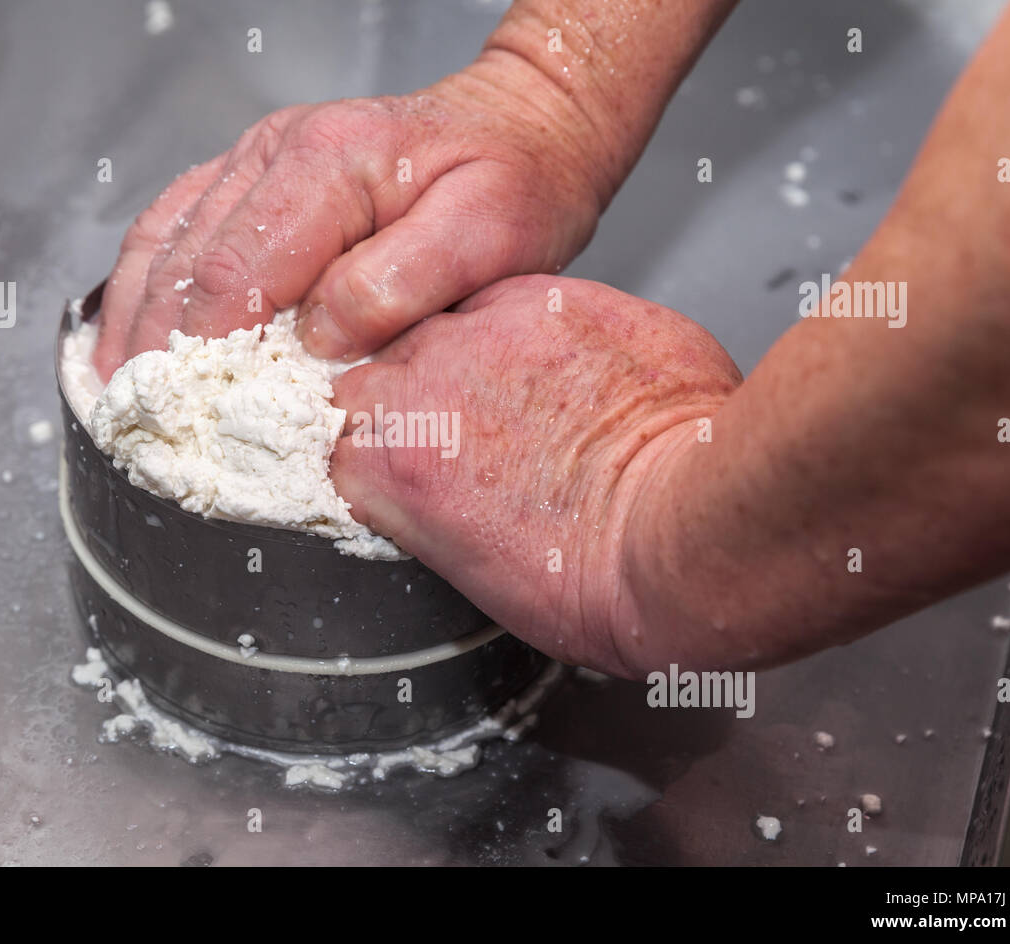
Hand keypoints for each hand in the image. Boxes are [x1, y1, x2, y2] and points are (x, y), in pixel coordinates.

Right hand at [92, 55, 614, 379]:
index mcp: (328, 166)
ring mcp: (256, 160)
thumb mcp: (487, 237)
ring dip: (133, 321)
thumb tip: (317, 340)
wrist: (525, 126)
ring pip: (163, 242)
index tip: (186, 422)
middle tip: (138, 428)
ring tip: (116, 395)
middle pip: (183, 263)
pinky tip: (132, 332)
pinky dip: (145, 285)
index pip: (235, 273)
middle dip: (152, 351)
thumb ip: (397, 286)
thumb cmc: (516, 182)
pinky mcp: (254, 177)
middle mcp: (276, 152)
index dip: (201, 357)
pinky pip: (175, 226)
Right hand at [329, 276, 741, 676]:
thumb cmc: (591, 578)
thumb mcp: (467, 570)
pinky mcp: (547, 299)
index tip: (396, 452)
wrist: (679, 531)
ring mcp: (483, 333)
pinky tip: (573, 373)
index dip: (367, 437)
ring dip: (469, 353)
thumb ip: (419, 503)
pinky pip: (517, 300)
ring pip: (444, 321)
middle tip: (467, 428)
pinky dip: (534, 329)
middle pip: (379, 365)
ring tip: (527, 400)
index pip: (330, 426)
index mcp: (386, 462)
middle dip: (412, 391)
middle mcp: (420, 385)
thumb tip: (432, 478)